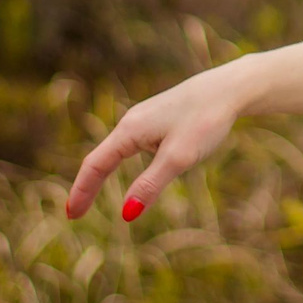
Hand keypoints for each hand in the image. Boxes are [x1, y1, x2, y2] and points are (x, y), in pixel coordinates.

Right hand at [64, 62, 252, 221]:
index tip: (71, 215)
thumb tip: (126, 214)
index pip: (96, 165)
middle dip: (88, 185)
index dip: (82, 191)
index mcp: (130, 130)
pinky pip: (136, 144)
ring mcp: (148, 117)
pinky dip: (124, 161)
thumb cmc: (206, 119)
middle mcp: (133, 121)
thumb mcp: (179, 158)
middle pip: (103, 157)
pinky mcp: (163, 117)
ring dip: (105, 172)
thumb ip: (151, 185)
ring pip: (120, 150)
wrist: (232, 87)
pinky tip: (137, 169)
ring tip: (93, 193)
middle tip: (76, 213)